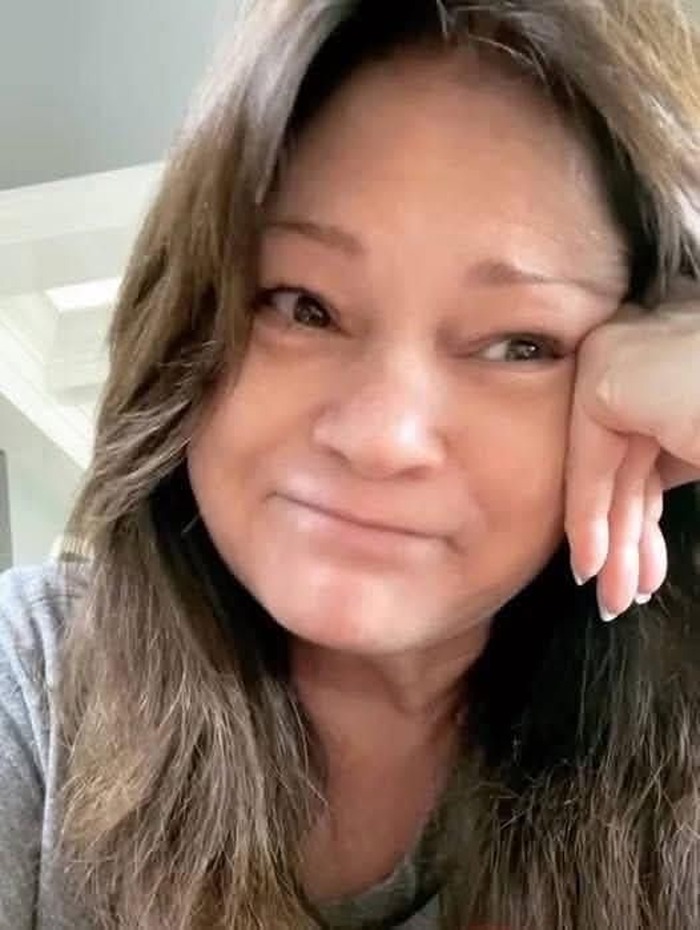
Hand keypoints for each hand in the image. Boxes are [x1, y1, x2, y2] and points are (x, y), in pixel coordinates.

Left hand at [565, 277, 699, 620]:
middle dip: (627, 543)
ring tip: (612, 599)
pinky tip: (593, 564)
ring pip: (608, 473)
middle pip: (629, 471)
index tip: (642, 579)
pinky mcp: (604, 379)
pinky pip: (591, 462)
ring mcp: (621, 364)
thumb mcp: (699, 453)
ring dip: (610, 543)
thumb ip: (680, 465)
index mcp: (678, 375)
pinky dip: (588, 516)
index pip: (650, 459)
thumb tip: (645, 537)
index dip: (643, 525)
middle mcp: (645, 363)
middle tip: (618, 598)